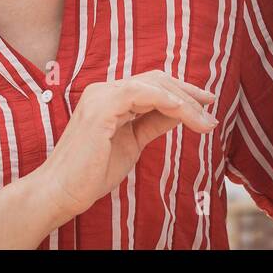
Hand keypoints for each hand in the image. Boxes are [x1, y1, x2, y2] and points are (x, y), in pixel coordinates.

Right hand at [35, 71, 217, 222]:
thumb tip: (182, 110)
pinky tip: (185, 113)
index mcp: (109, 98)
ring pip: (154, 84)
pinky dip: (168, 101)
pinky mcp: (101, 107)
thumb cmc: (92, 173)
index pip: (153, 84)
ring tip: (204, 120)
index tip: (206, 104)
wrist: (60, 193)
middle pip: (157, 79)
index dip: (182, 91)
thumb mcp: (133, 142)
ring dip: (185, 101)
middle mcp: (104, 90)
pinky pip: (143, 94)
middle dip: (189, 92)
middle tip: (211, 108)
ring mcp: (101, 95)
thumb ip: (154, 123)